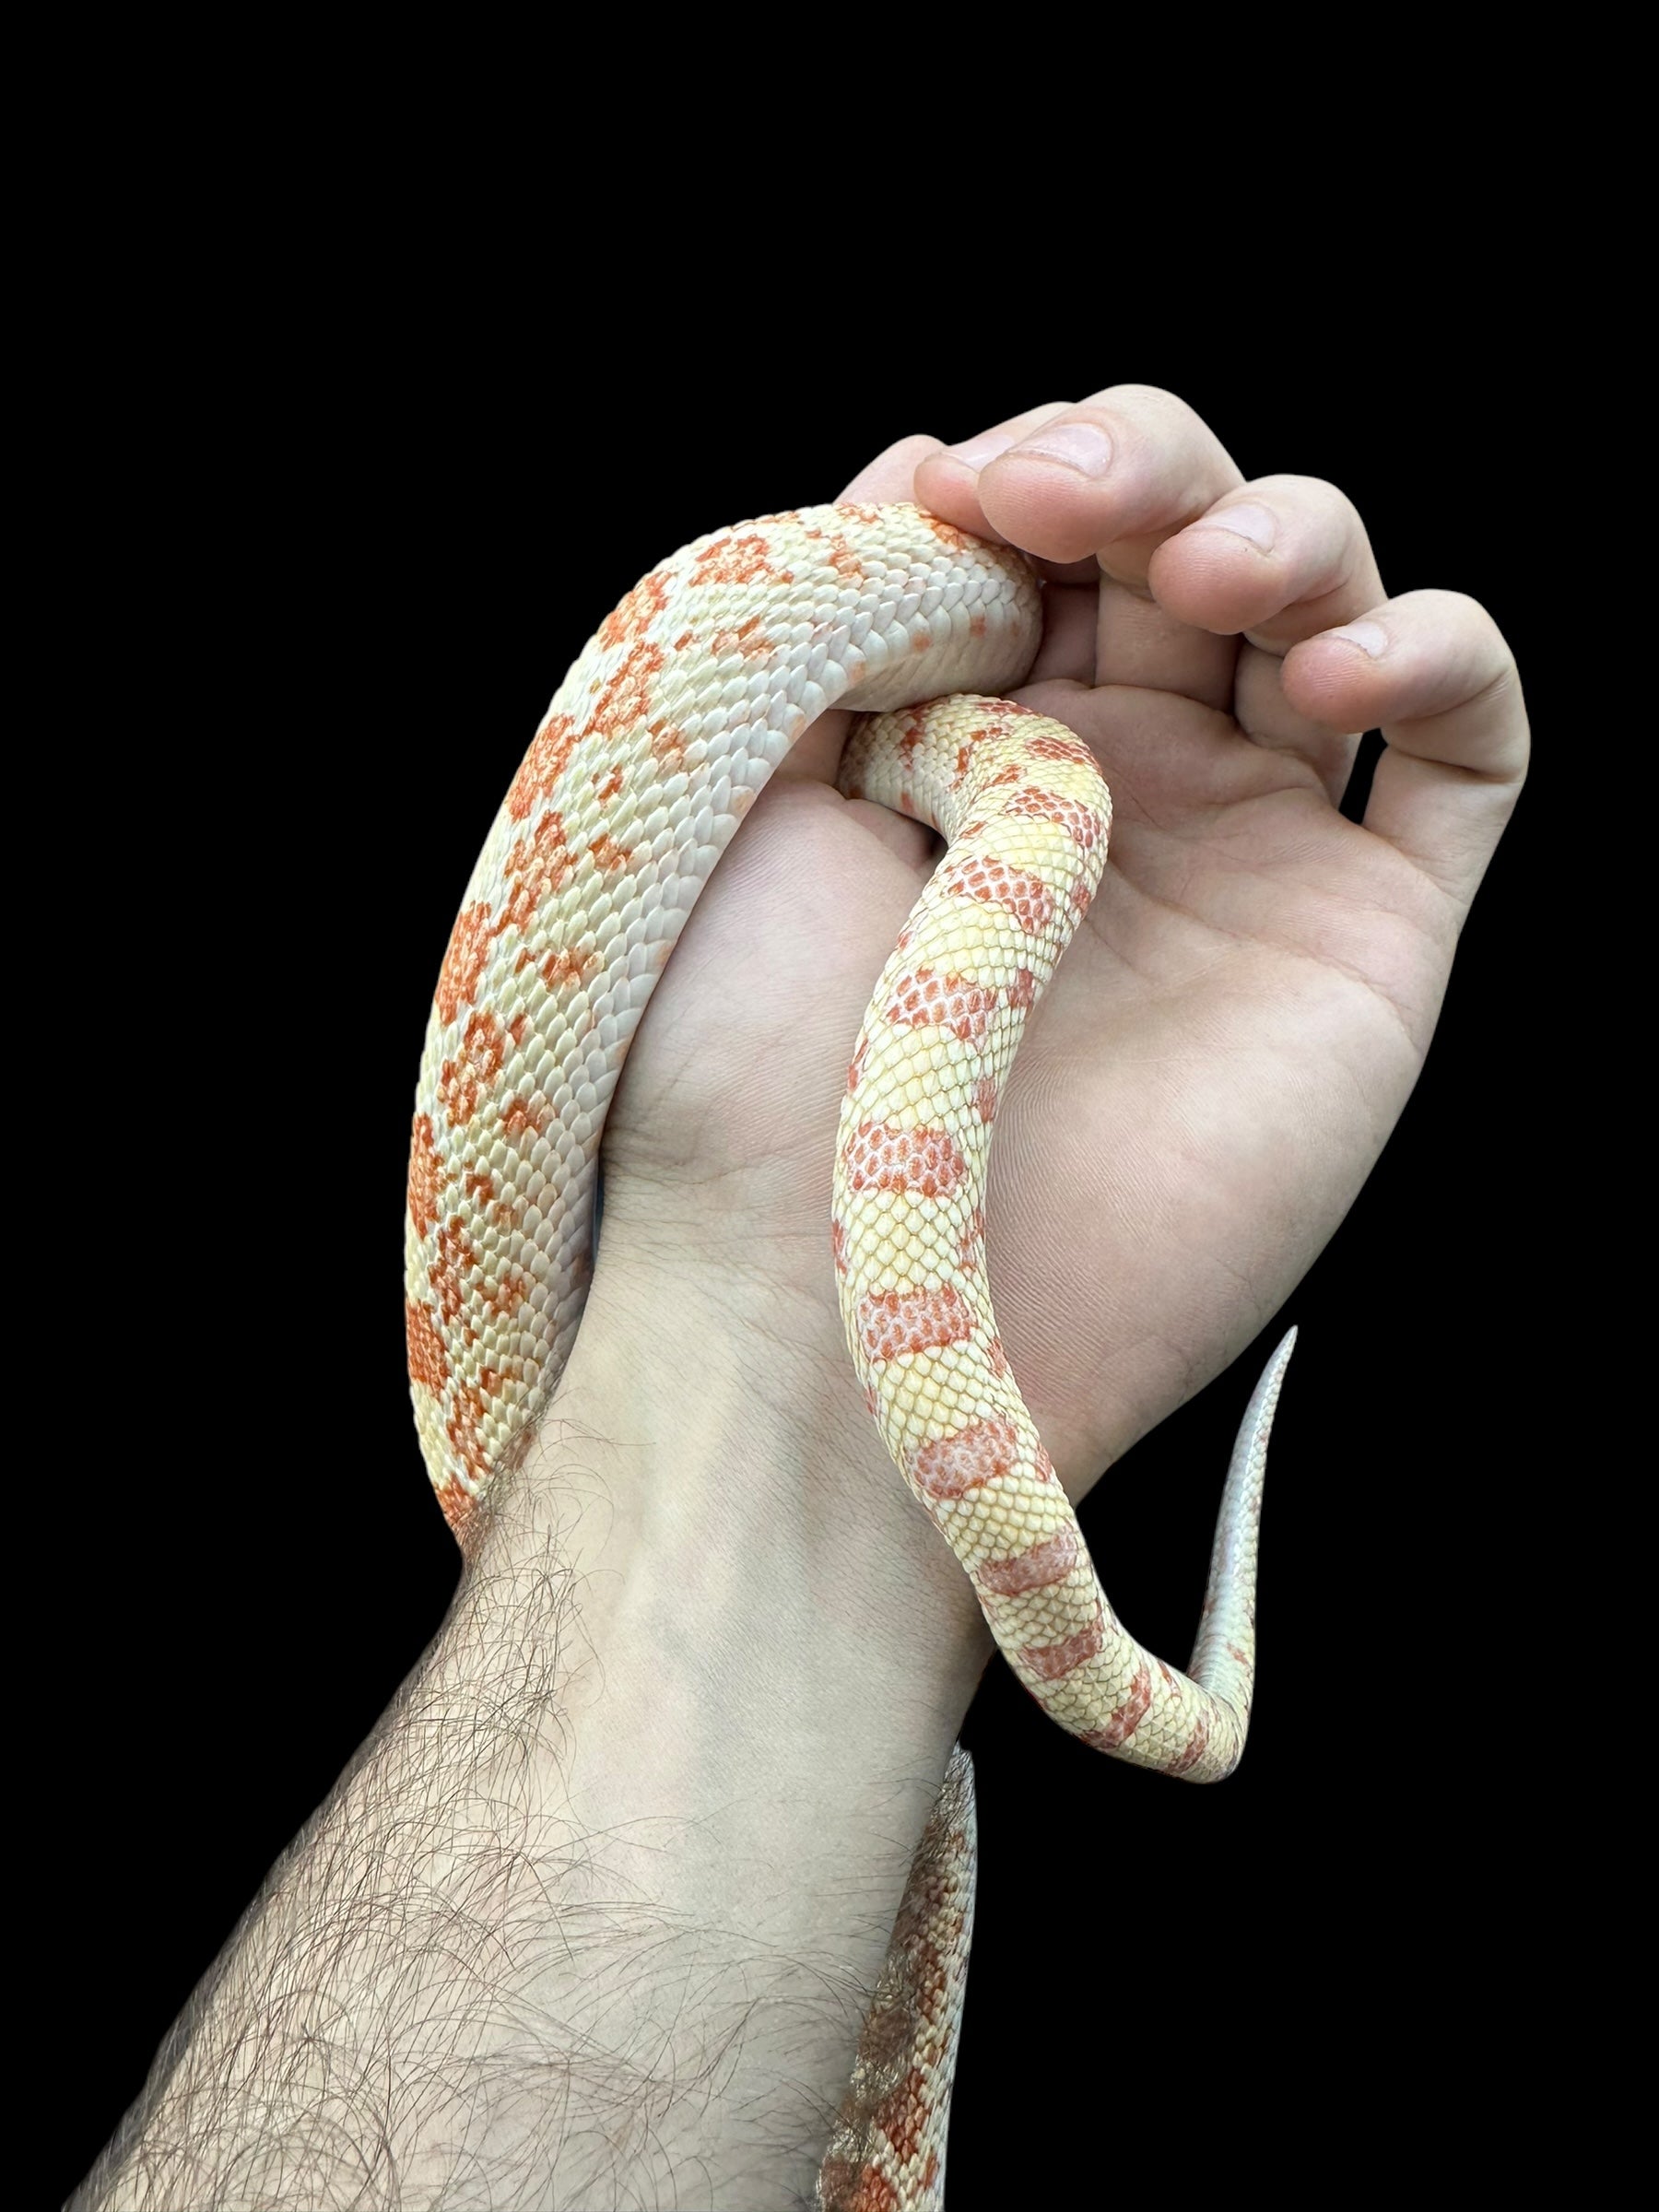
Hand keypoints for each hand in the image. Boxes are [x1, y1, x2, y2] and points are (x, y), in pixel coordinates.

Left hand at [576, 384, 1525, 1524]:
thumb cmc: (741, 1068)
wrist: (831, 1311)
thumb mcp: (739, 793)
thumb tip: (933, 464)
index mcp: (955, 741)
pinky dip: (1444, 657)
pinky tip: (1345, 673)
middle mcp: (1107, 786)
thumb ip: (845, 612)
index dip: (1028, 470)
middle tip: (1077, 503)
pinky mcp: (1363, 941)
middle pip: (1189, 534)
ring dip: (1290, 530)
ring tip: (1212, 580)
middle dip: (1150, 463)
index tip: (966, 494)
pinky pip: (1470, 756)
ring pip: (1330, 609)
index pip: (1041, 532)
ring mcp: (1241, 856)